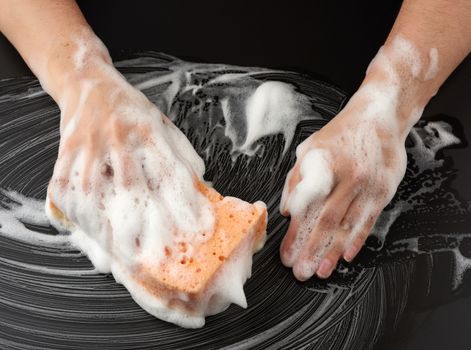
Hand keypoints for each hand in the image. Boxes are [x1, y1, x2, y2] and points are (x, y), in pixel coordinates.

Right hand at [46, 53, 212, 267]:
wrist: (88, 87)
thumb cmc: (132, 112)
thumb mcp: (166, 127)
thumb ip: (183, 159)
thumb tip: (202, 192)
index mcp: (149, 132)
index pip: (171, 175)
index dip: (184, 208)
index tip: (195, 234)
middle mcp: (118, 141)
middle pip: (133, 193)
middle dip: (148, 231)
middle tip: (158, 261)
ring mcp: (88, 152)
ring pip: (97, 200)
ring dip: (112, 235)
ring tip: (127, 262)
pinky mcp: (65, 160)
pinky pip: (69, 197)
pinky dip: (82, 222)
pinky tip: (95, 241)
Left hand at [279, 89, 408, 280]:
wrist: (378, 118)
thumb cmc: (340, 135)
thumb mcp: (309, 149)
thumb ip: (295, 180)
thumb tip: (285, 211)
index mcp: (322, 164)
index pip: (305, 204)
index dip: (295, 231)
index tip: (286, 252)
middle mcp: (345, 176)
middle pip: (326, 220)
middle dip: (311, 249)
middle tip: (300, 271)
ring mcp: (366, 185)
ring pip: (347, 225)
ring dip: (333, 252)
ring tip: (321, 271)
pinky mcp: (382, 192)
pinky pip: (368, 221)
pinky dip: (356, 241)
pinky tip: (346, 256)